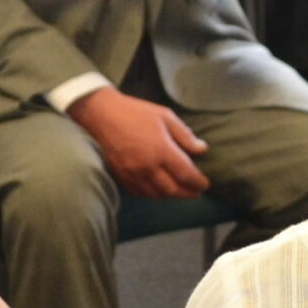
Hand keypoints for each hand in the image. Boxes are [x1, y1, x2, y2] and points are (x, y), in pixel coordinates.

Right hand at [71, 87, 210, 197]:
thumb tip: (202, 149)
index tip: (205, 184)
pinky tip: (158, 189)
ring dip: (171, 195)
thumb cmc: (136, 112)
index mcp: (162, 150)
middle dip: (187, 193)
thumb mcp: (165, 116)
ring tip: (179, 191)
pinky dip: (153, 194)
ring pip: (156, 194)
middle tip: (196, 192)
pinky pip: (140, 192)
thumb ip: (185, 135)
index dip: (198, 183)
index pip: (186, 175)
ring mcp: (133, 174)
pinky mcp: (121, 176)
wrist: (102, 115)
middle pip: (172, 190)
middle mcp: (148, 167)